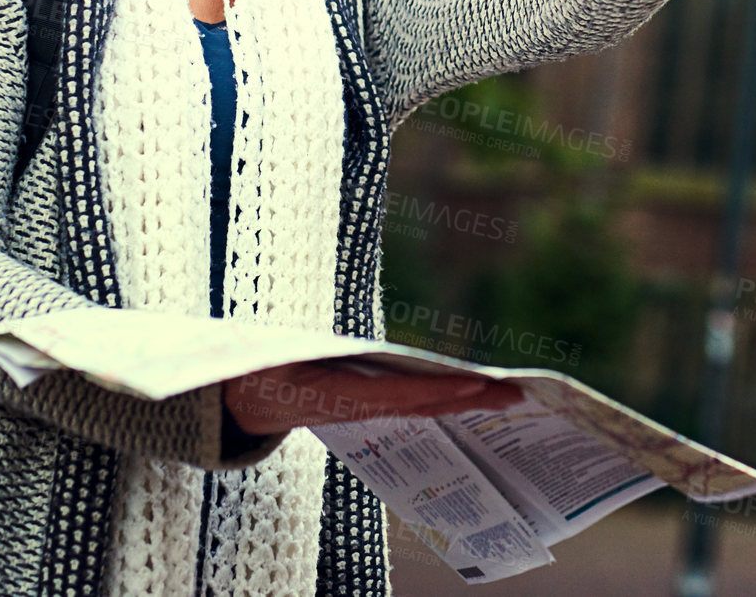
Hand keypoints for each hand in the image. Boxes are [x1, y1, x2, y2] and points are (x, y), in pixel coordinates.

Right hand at [222, 360, 525, 435]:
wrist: (237, 395)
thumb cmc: (253, 365)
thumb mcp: (270, 357)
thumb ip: (302, 352)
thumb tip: (332, 349)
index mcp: (332, 396)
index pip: (397, 395)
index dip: (438, 390)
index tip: (477, 384)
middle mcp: (354, 406)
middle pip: (422, 405)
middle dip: (470, 399)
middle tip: (518, 394)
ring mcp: (361, 407)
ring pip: (422, 405)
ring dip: (464, 400)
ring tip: (506, 394)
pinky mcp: (364, 401)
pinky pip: (410, 402)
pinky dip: (441, 397)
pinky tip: (468, 393)